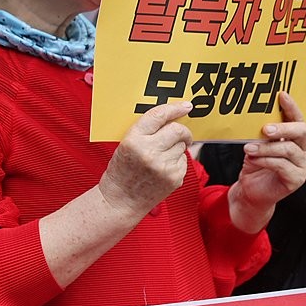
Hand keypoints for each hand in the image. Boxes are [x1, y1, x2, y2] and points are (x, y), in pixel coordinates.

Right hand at [98, 101, 193, 218]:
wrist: (121, 199)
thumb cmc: (121, 170)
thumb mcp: (125, 145)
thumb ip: (145, 131)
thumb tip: (171, 119)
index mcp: (133, 140)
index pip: (158, 116)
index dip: (174, 108)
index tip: (185, 106)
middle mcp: (149, 152)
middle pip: (177, 130)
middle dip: (182, 130)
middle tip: (180, 134)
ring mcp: (163, 166)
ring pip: (182, 146)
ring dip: (177, 147)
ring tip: (162, 157)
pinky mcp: (174, 177)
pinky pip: (184, 161)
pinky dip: (177, 161)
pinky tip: (163, 168)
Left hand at [228, 91, 305, 233]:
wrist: (251, 191)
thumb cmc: (255, 163)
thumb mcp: (256, 143)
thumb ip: (259, 132)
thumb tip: (250, 116)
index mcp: (296, 138)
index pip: (298, 118)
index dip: (292, 107)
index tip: (281, 94)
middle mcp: (304, 150)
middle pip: (301, 132)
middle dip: (283, 128)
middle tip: (265, 128)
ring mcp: (303, 165)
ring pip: (287, 150)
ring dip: (266, 147)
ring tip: (248, 148)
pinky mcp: (296, 179)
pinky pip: (282, 166)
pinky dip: (265, 160)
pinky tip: (252, 159)